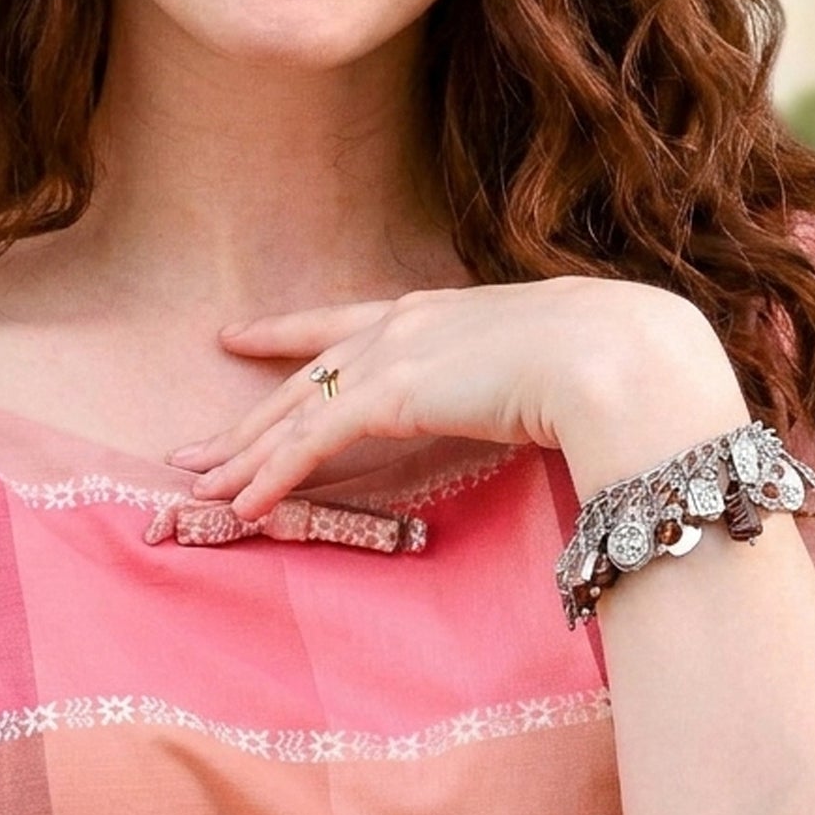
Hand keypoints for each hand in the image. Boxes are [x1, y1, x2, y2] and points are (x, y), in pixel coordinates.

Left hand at [164, 276, 732, 521]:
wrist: (617, 354)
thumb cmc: (610, 357)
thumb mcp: (550, 358)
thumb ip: (520, 378)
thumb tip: (537, 404)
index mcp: (440, 309)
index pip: (344, 324)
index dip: (287, 333)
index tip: (239, 336)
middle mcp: (405, 323)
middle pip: (305, 376)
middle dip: (249, 416)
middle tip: (197, 448)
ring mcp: (394, 356)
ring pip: (297, 410)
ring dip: (247, 453)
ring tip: (201, 486)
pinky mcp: (391, 395)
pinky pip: (314, 441)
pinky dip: (275, 474)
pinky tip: (245, 504)